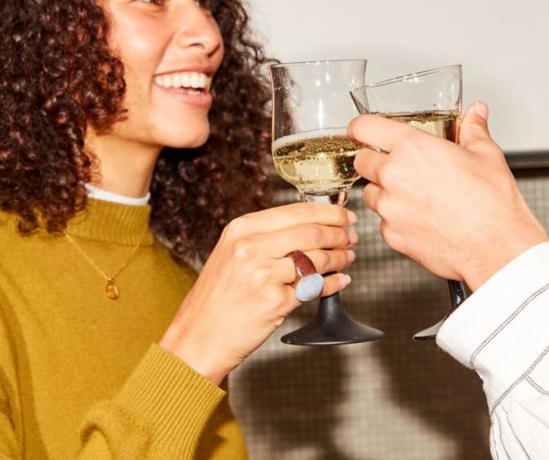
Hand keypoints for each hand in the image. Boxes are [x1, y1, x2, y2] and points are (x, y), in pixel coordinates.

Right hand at [159, 203, 356, 384]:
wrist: (197, 337)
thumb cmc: (216, 298)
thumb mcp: (232, 254)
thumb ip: (266, 237)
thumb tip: (310, 226)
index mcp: (241, 229)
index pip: (296, 212)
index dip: (328, 213)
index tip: (345, 216)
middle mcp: (251, 247)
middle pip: (312, 233)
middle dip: (339, 234)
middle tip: (351, 236)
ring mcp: (263, 274)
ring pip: (317, 260)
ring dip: (339, 258)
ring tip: (347, 257)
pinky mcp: (275, 302)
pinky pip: (314, 288)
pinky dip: (333, 284)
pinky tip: (340, 281)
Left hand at [349, 101, 547, 290]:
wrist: (497, 248)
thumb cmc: (492, 204)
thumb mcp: (486, 155)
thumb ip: (473, 129)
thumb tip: (476, 113)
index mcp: (413, 148)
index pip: (364, 127)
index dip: (361, 127)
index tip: (362, 131)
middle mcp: (395, 175)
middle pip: (361, 161)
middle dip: (374, 160)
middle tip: (397, 166)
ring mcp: (390, 208)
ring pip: (370, 193)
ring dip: (384, 191)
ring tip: (415, 195)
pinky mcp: (392, 235)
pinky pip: (383, 221)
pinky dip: (396, 218)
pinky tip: (422, 218)